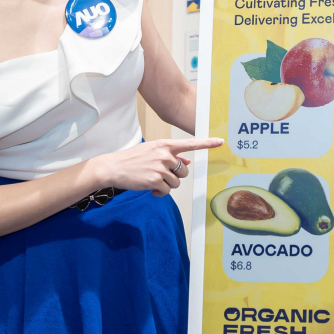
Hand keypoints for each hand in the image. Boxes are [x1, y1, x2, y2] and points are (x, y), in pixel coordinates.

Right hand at [87, 137, 222, 194]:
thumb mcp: (152, 151)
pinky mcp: (155, 180)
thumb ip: (171, 155)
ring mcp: (160, 167)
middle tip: (160, 175)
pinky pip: (166, 191)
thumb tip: (187, 161)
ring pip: (176, 183)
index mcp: (165, 145)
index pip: (190, 144)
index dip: (207, 143)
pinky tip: (149, 187)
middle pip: (184, 171)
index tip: (221, 141)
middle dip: (175, 176)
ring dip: (166, 185)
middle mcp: (165, 154)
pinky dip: (159, 192)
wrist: (113, 167)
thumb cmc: (133, 159)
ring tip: (151, 180)